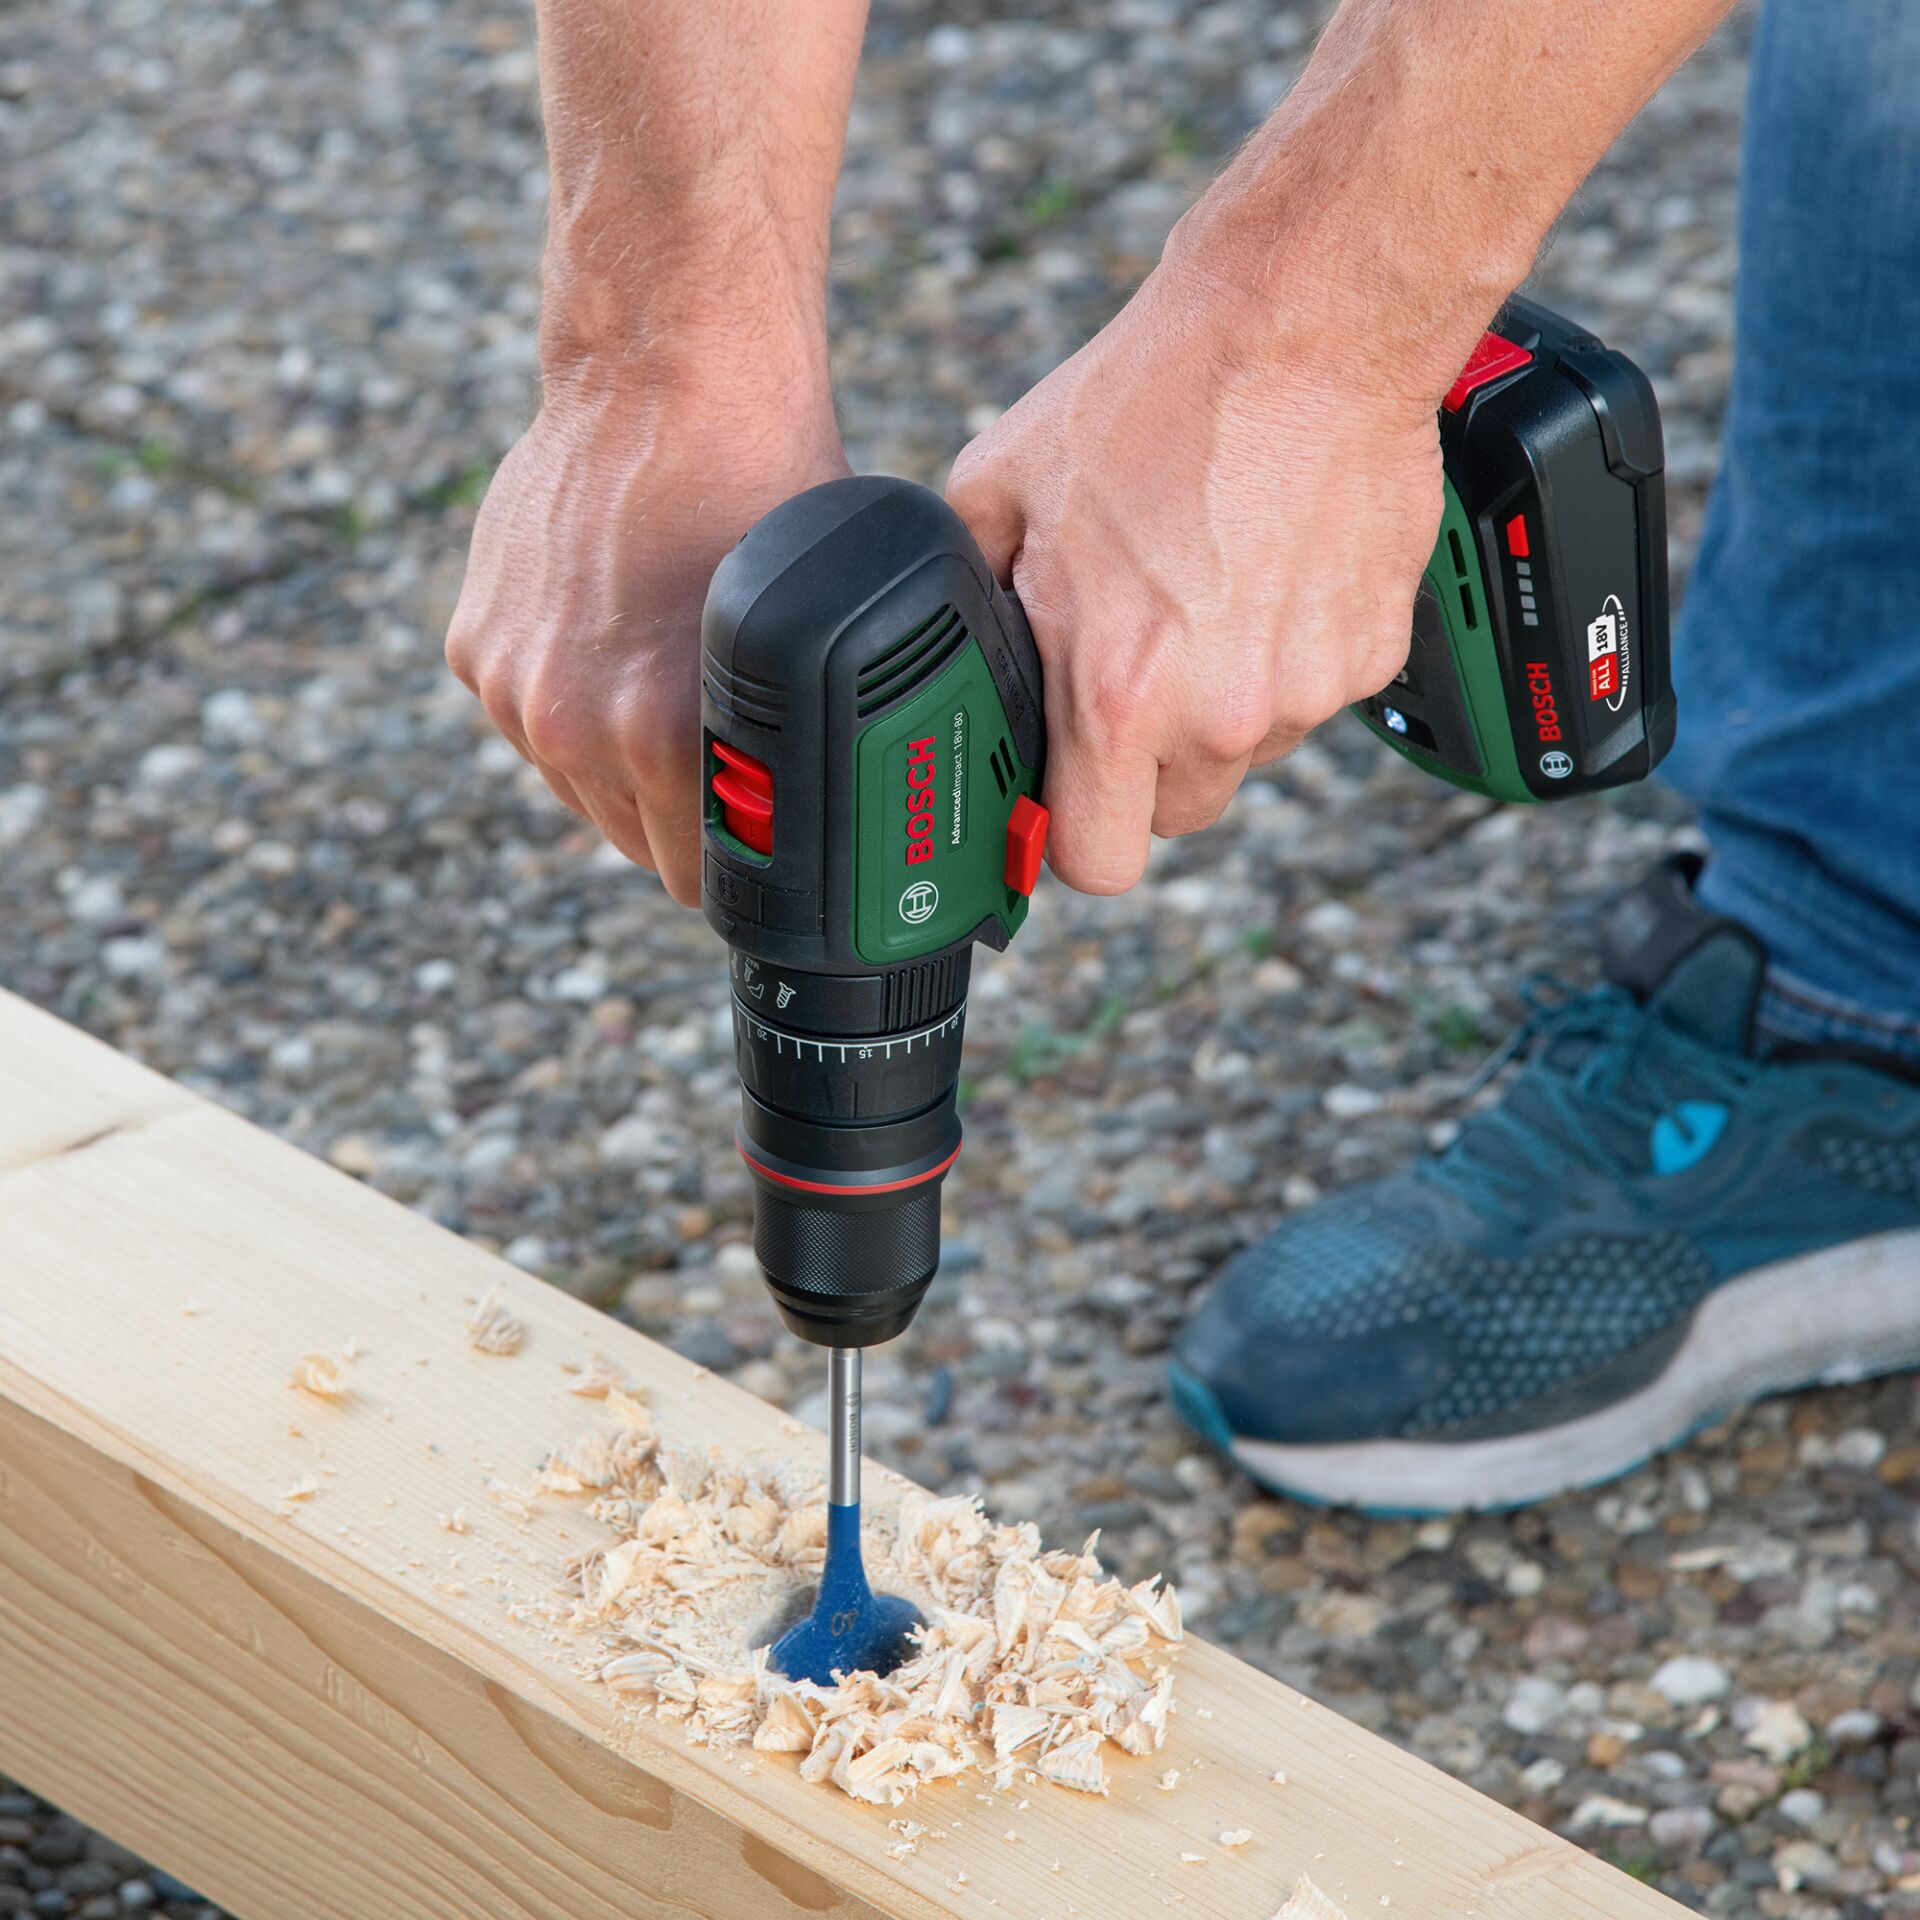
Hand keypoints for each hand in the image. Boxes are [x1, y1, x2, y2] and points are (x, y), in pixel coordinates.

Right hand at [447, 373, 848, 904]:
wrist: (666, 379)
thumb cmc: (766, 492)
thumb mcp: (818, 632)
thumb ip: (802, 741)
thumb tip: (835, 813)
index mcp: (661, 737)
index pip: (698, 880)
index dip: (741, 870)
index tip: (763, 851)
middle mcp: (572, 725)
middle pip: (635, 842)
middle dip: (683, 819)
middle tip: (730, 761)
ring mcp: (513, 687)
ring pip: (578, 785)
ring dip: (621, 762)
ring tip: (673, 684)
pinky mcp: (474, 647)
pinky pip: (530, 715)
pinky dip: (570, 696)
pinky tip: (620, 636)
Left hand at [947, 246, 1445, 895]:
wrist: (1301, 327)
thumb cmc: (1151, 399)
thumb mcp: (1004, 490)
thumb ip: (974, 598)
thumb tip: (953, 652)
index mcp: (1119, 696)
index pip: (1099, 860)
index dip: (1074, 835)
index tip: (1068, 797)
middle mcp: (1220, 713)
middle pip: (1177, 812)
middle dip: (1147, 766)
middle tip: (1134, 673)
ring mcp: (1306, 690)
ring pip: (1246, 755)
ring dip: (1219, 709)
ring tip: (1202, 598)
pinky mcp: (1369, 656)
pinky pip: (1312, 697)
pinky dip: (1287, 657)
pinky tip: (1264, 573)